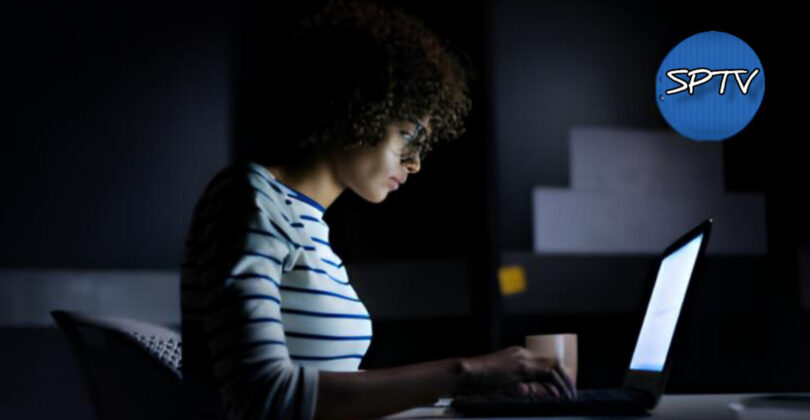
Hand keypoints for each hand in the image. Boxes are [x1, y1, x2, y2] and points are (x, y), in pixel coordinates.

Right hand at [457, 345, 576, 398]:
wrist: (465, 374)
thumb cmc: (480, 381)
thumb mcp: (504, 383)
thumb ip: (520, 386)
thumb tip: (535, 391)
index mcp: (519, 356)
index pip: (545, 363)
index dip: (557, 376)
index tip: (564, 389)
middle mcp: (522, 354)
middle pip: (553, 362)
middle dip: (565, 378)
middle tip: (572, 392)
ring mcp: (522, 359)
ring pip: (552, 366)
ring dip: (563, 381)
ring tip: (569, 394)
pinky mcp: (520, 368)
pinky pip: (544, 373)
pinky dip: (554, 383)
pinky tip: (556, 394)